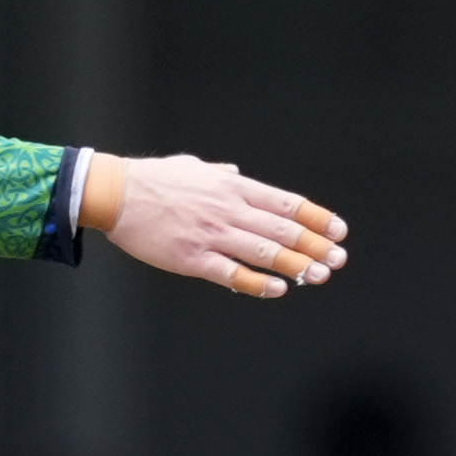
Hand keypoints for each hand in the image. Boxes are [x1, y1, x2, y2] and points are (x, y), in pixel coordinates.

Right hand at [99, 155, 345, 296]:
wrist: (117, 193)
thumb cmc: (154, 179)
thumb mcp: (194, 166)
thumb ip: (221, 173)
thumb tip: (237, 173)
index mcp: (232, 186)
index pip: (286, 202)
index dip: (316, 217)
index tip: (338, 230)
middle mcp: (228, 209)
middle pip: (283, 229)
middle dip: (315, 246)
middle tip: (338, 260)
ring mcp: (212, 234)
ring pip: (264, 251)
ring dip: (296, 265)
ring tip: (319, 276)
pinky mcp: (193, 258)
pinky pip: (233, 273)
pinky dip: (258, 283)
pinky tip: (278, 289)